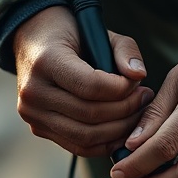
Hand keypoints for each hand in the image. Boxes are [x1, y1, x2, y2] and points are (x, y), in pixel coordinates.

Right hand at [13, 7, 153, 156]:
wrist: (33, 43)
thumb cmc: (70, 35)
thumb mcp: (99, 31)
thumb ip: (125, 50)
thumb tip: (139, 76)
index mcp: (46, 61)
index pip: (90, 86)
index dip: (121, 90)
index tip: (138, 84)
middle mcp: (34, 91)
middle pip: (89, 115)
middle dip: (125, 111)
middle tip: (144, 100)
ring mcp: (33, 114)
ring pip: (84, 136)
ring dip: (118, 131)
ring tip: (136, 115)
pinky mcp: (38, 128)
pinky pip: (77, 146)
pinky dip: (104, 144)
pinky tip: (121, 132)